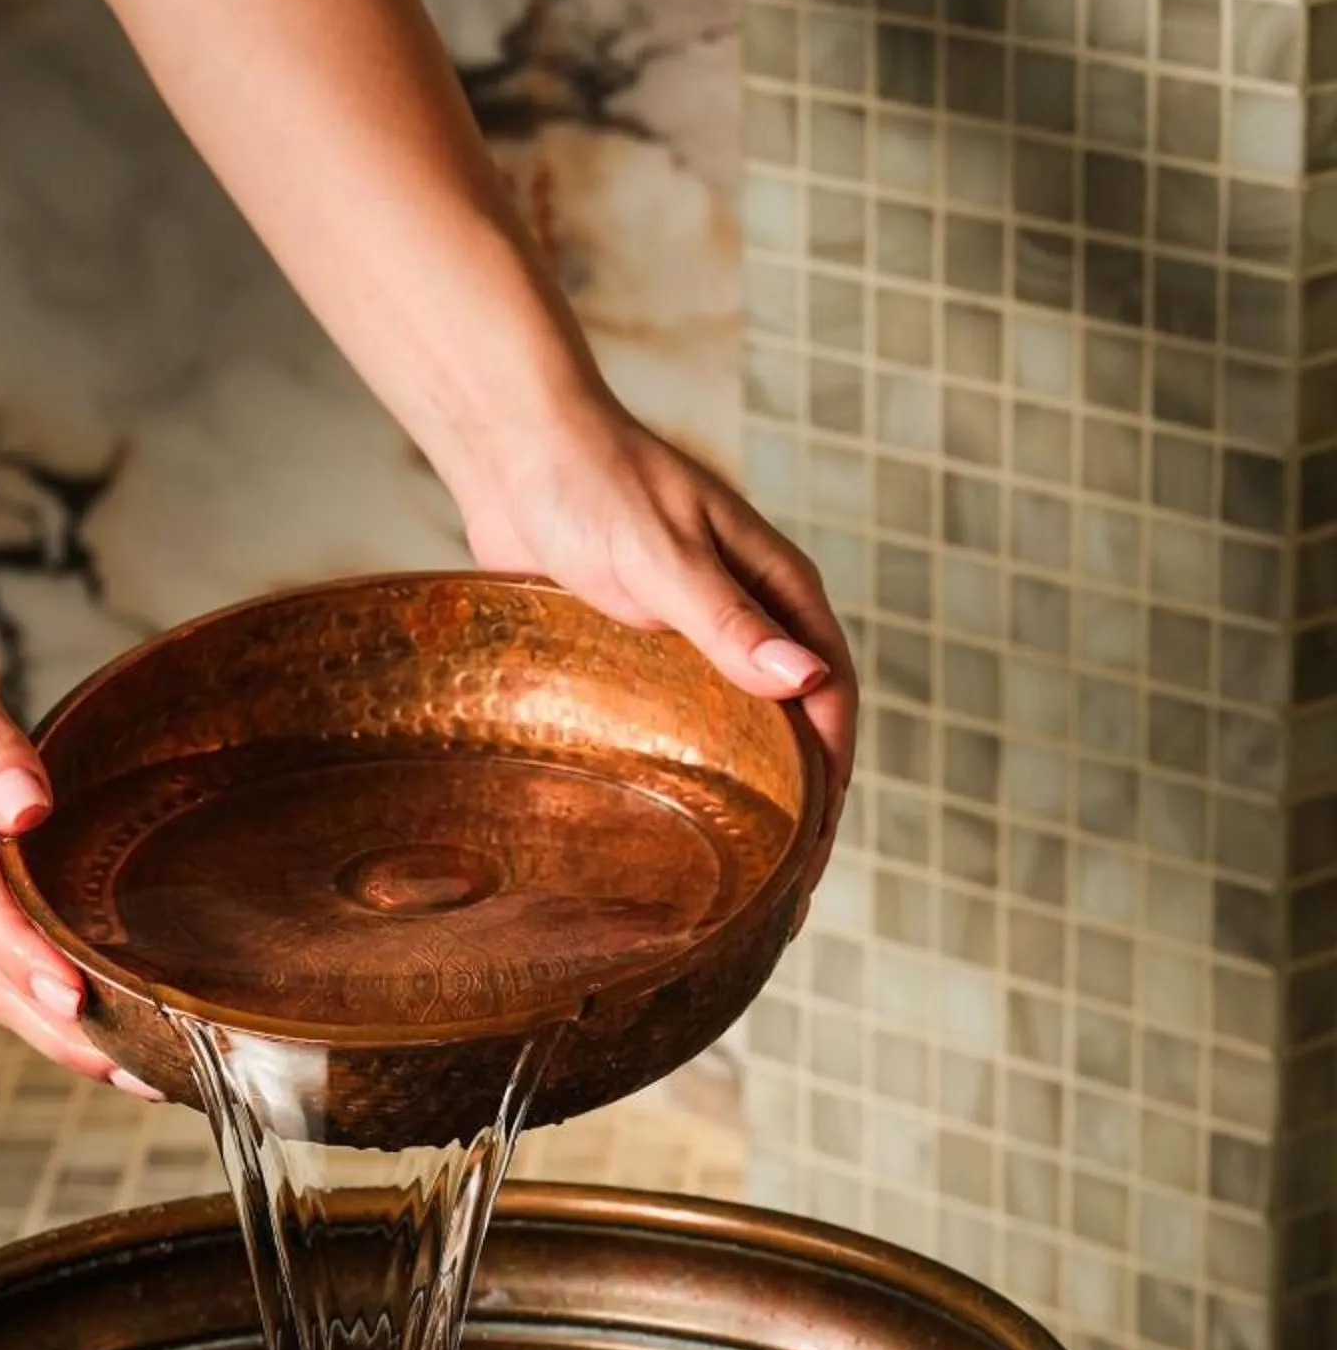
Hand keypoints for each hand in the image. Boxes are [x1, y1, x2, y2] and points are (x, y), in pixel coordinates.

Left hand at [451, 400, 857, 908]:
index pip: (830, 695)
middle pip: (794, 725)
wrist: (515, 455)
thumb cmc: (594, 486)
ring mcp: (693, 637)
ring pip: (738, 731)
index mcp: (777, 588)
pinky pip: (678, 724)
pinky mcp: (641, 653)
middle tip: (781, 895)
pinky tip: (669, 827)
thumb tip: (807, 679)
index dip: (835, 776)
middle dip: (800, 808)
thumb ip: (728, 621)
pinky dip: (689, 776)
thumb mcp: (664, 557)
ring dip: (748, 799)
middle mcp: (746, 615)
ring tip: (735, 880)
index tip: (818, 852)